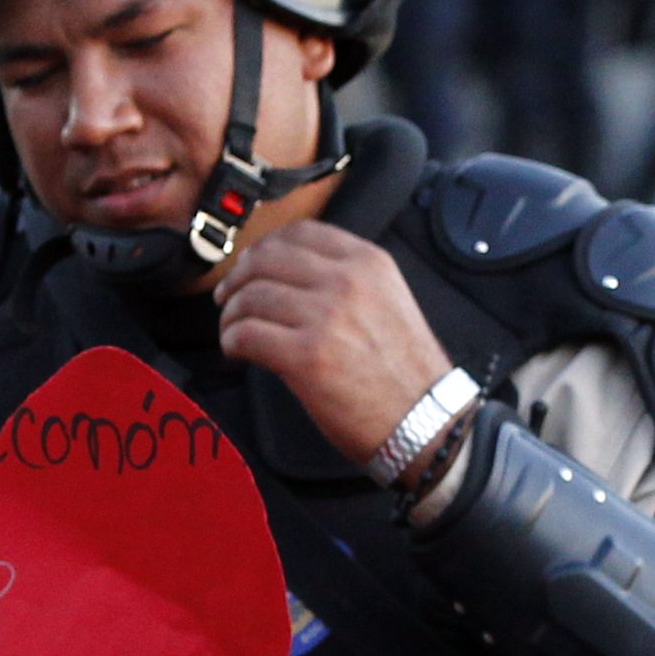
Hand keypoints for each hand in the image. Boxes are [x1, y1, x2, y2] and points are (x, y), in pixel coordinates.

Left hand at [214, 221, 455, 468]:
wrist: (426, 423)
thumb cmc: (406, 373)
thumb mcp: (388, 301)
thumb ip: (346, 280)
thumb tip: (287, 278)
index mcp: (369, 262)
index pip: (299, 232)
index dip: (263, 247)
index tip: (250, 265)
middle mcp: (347, 281)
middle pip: (265, 258)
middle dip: (237, 278)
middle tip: (228, 298)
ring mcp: (326, 317)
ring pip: (251, 296)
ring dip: (231, 315)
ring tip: (233, 331)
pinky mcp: (307, 357)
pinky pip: (246, 334)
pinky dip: (231, 341)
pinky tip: (237, 351)